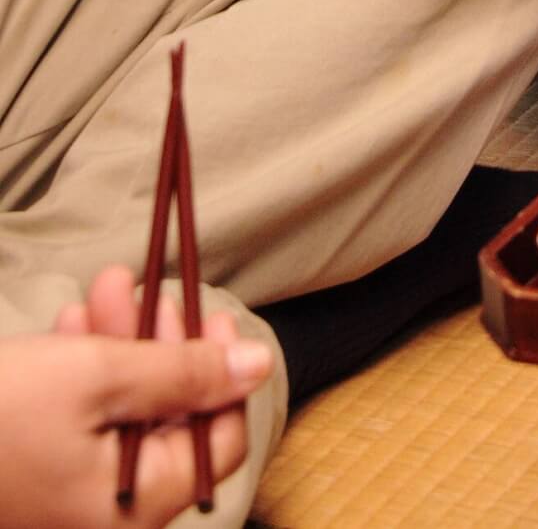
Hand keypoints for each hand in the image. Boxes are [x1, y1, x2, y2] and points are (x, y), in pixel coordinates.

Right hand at [0, 265, 271, 528]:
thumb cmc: (0, 413)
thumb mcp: (99, 377)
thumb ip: (184, 373)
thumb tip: (257, 365)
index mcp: (136, 507)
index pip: (218, 443)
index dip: (221, 374)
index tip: (206, 314)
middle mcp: (108, 515)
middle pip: (165, 420)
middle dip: (158, 343)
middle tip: (141, 286)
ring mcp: (69, 498)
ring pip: (121, 412)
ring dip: (119, 343)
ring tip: (104, 285)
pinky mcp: (36, 477)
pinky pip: (80, 422)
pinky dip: (82, 369)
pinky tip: (69, 324)